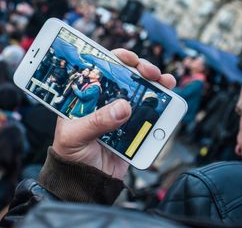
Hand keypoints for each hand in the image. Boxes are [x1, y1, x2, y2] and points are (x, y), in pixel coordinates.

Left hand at [52, 49, 175, 178]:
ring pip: (142, 91)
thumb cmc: (71, 155)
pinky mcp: (136, 128)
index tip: (127, 58)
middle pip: (126, 76)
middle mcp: (105, 100)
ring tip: (165, 81)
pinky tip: (169, 100)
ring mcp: (122, 113)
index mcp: (86, 96)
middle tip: (149, 71)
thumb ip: (96, 121)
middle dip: (140, 68)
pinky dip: (163, 104)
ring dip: (156, 82)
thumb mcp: (75, 136)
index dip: (115, 58)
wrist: (86, 183)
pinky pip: (152, 113)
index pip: (101, 69)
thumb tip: (123, 107)